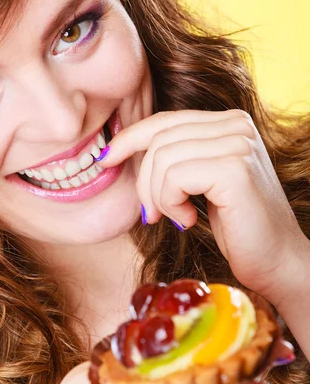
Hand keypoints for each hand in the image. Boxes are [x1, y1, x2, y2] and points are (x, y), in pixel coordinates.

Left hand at [99, 109, 307, 304]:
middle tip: (152, 214)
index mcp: (230, 123)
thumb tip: (124, 148)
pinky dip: (170, 203)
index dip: (130, 138)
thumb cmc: (237, 227)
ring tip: (176, 218)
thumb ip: (179, 157)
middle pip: (159, 139)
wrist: (277, 262)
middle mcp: (237, 125)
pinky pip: (174, 177)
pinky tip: (188, 220)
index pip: (166, 121)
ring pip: (162, 158)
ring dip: (158, 197)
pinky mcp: (235, 169)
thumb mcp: (202, 183)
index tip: (106, 160)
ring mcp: (238, 144)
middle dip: (143, 181)